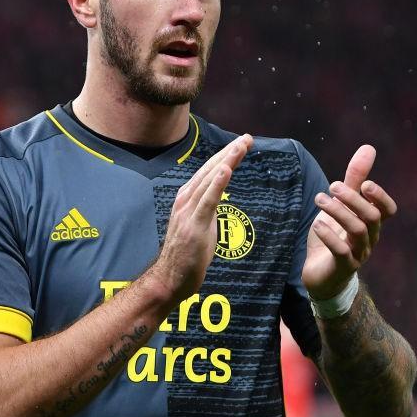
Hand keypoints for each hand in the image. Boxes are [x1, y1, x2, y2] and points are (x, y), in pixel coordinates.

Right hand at [154, 134, 252, 299]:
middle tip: (247, 137)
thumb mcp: (199, 225)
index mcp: (188, 199)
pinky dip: (216, 184)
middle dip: (229, 152)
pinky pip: (207, 201)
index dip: (225, 156)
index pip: (209, 172)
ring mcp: (188, 212)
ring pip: (209, 180)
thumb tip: (218, 199)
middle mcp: (186, 200)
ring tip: (240, 146)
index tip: (242, 144)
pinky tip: (226, 170)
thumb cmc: (186, 255)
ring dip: (226, 161)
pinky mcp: (193, 225)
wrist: (170, 278)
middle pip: (210, 170)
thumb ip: (207, 209)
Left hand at [302, 145, 396, 299]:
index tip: (364, 184)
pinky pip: (342, 252)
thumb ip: (354, 179)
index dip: (380, 196)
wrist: (321, 275)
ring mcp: (358, 254)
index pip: (388, 210)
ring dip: (338, 212)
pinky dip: (330, 236)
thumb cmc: (333, 236)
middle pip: (371, 217)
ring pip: (358, 231)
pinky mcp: (343, 267)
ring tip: (320, 199)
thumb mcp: (341, 205)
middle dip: (353, 199)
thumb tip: (369, 148)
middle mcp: (370, 238)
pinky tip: (318, 225)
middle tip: (332, 186)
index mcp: (371, 223)